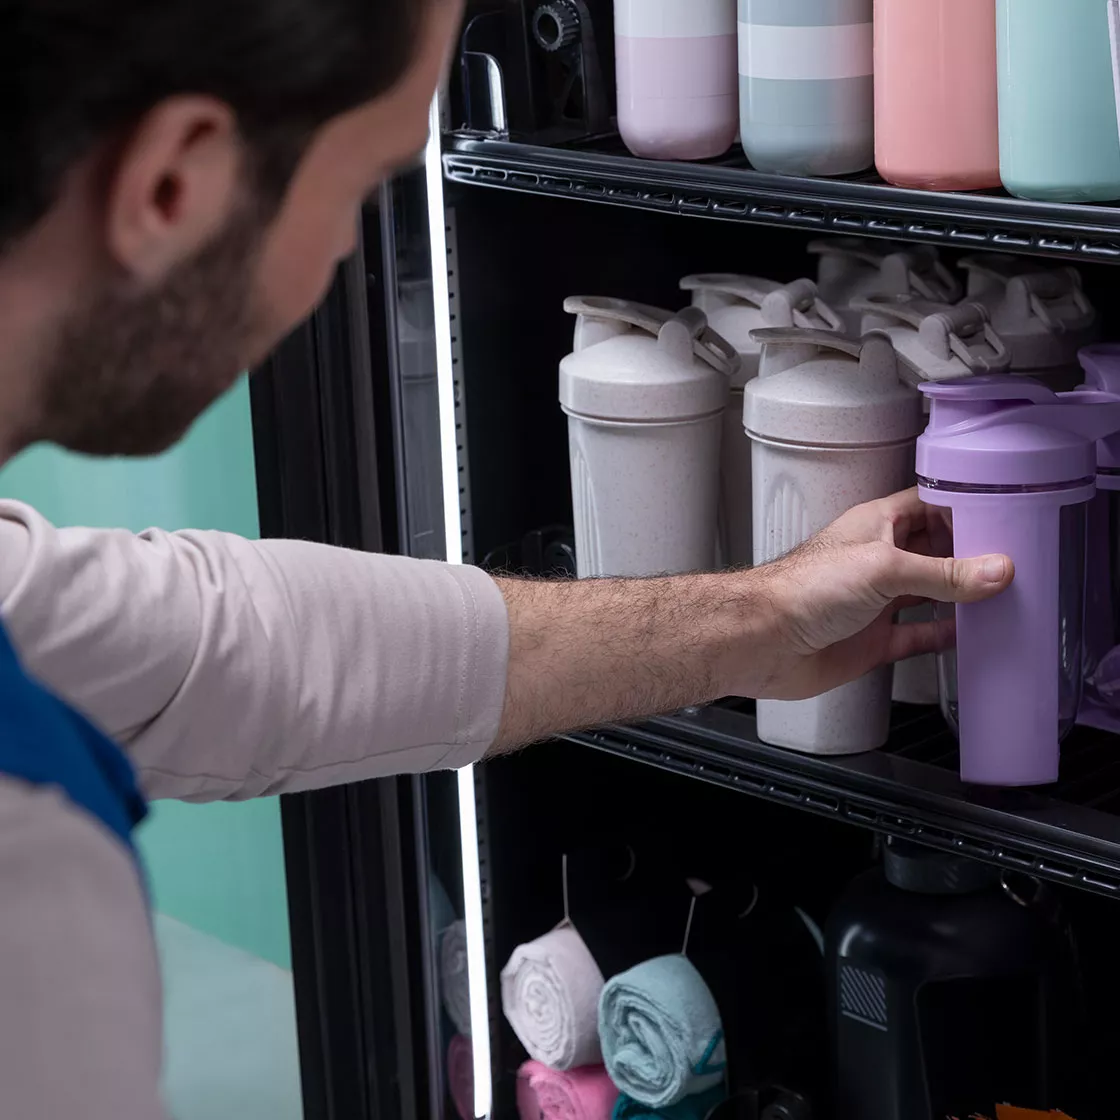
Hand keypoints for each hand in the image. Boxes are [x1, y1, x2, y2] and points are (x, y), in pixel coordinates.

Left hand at [745, 488, 1012, 700]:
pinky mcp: (872, 640)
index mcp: (876, 526)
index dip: (964, 508)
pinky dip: (944, 635)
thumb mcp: (883, 568)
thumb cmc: (801, 589)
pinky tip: (969, 635)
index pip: (929, 506)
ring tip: (1005, 595)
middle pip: (935, 550)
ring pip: (929, 593)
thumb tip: (994, 570)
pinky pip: (917, 635)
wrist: (761, 640)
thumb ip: (943, 573)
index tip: (1005, 516)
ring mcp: (875, 602)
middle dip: (971, 554)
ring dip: (962, 596)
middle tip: (1015, 560)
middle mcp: (877, 560)